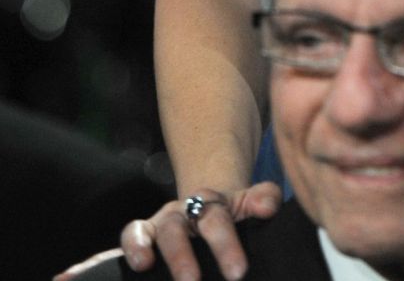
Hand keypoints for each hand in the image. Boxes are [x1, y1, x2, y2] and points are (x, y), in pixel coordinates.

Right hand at [53, 182, 281, 280]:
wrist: (207, 203)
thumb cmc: (232, 212)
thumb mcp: (249, 203)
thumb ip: (259, 200)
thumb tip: (271, 202)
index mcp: (206, 204)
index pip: (216, 219)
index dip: (226, 244)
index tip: (238, 272)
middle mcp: (175, 215)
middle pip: (175, 230)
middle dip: (181, 256)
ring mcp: (152, 231)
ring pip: (138, 235)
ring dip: (137, 250)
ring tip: (140, 266)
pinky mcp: (135, 249)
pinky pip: (107, 256)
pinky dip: (84, 268)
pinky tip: (63, 279)